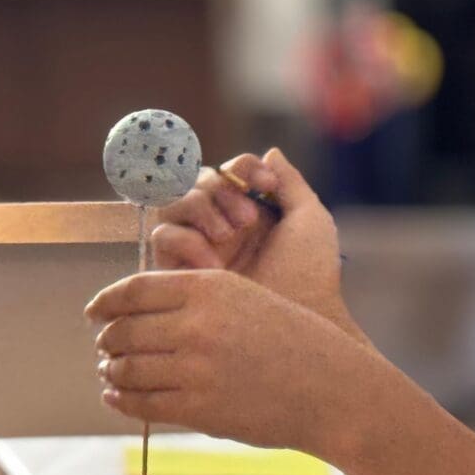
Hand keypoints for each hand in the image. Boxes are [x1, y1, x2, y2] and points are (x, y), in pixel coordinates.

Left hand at [86, 269, 374, 456]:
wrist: (331, 388)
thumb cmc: (290, 338)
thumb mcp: (244, 296)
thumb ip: (192, 298)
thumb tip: (133, 310)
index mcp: (207, 287)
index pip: (133, 291)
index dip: (104, 303)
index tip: (93, 313)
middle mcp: (196, 324)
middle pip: (124, 330)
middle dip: (107, 341)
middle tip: (104, 348)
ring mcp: (196, 369)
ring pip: (128, 368)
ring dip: (112, 372)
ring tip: (110, 373)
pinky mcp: (199, 409)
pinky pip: (142, 403)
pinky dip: (121, 400)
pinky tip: (116, 397)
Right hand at [152, 147, 366, 344]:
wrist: (298, 322)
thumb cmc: (310, 276)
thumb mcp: (310, 221)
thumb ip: (290, 184)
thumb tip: (271, 152)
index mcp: (250, 211)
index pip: (230, 172)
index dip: (243, 170)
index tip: (266, 184)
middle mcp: (219, 226)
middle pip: (196, 181)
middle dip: (220, 191)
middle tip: (247, 220)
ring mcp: (196, 248)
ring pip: (173, 204)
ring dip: (200, 210)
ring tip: (227, 236)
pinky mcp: (177, 274)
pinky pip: (163, 239)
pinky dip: (186, 242)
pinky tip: (212, 265)